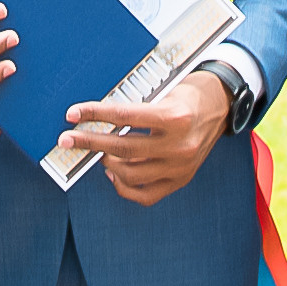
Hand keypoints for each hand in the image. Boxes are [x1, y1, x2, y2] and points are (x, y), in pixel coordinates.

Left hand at [54, 71, 229, 206]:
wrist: (221, 106)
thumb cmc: (187, 93)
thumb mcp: (164, 91)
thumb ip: (135, 107)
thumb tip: (96, 117)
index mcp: (173, 117)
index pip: (122, 116)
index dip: (93, 114)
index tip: (72, 115)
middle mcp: (178, 145)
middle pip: (121, 148)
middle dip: (89, 143)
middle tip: (66, 140)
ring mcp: (180, 167)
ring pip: (130, 175)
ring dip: (106, 163)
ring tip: (97, 152)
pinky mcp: (181, 180)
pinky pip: (145, 194)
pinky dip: (123, 186)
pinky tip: (113, 172)